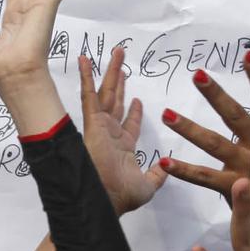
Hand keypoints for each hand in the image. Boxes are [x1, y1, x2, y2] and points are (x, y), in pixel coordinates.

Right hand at [79, 48, 164, 214]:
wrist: (106, 199)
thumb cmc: (123, 196)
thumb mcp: (148, 185)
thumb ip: (157, 174)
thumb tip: (165, 165)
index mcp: (123, 147)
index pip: (128, 123)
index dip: (133, 111)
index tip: (137, 99)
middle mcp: (111, 134)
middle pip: (116, 101)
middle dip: (120, 81)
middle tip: (123, 62)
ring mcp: (101, 127)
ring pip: (106, 93)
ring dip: (110, 71)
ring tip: (117, 52)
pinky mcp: (93, 123)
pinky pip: (89, 95)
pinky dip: (86, 77)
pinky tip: (84, 60)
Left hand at [159, 54, 249, 216]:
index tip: (248, 53)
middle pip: (235, 117)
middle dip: (216, 95)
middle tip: (197, 74)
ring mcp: (245, 169)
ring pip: (214, 144)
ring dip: (189, 128)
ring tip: (167, 114)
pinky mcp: (232, 188)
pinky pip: (203, 178)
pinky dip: (183, 170)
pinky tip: (164, 160)